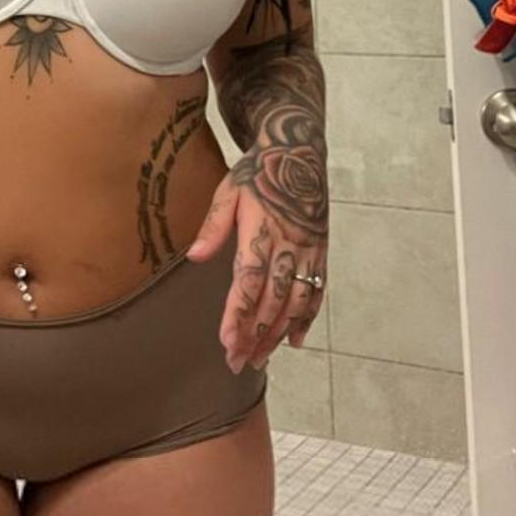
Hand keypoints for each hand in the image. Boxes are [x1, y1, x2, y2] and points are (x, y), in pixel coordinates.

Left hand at [185, 143, 328, 374]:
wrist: (298, 153)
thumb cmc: (258, 173)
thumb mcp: (228, 190)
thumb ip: (213, 226)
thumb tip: (194, 256)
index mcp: (262, 231)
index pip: (249, 282)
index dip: (238, 314)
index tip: (226, 342)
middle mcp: (290, 246)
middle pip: (272, 301)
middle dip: (254, 335)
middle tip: (237, 363)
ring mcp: (309, 251)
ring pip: (296, 303)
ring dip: (277, 335)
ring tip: (260, 359)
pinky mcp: (320, 252)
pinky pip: (316, 292)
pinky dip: (307, 319)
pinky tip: (295, 341)